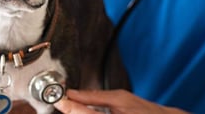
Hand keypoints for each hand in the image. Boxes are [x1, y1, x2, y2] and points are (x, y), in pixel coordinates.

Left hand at [54, 89, 186, 113]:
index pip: (84, 113)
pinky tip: (86, 112)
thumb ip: (95, 96)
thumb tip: (73, 93)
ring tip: (77, 108)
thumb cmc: (145, 111)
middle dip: (73, 112)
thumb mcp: (121, 98)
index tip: (59, 100)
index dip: (69, 106)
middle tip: (66, 104)